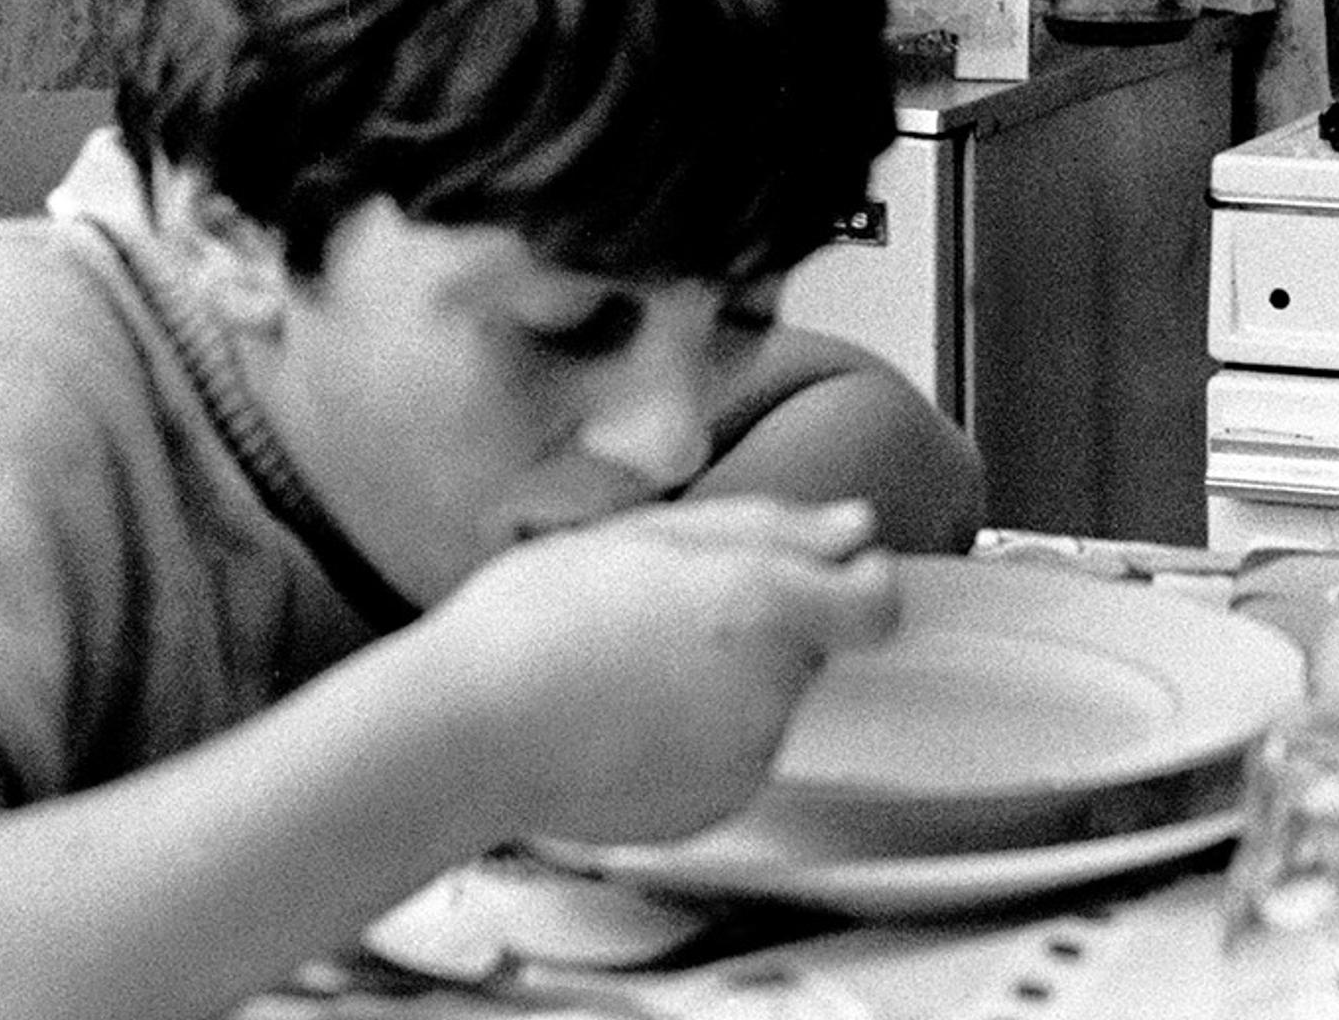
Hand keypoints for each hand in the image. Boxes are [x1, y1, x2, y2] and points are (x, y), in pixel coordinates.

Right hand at [412, 494, 901, 845]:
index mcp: (764, 606)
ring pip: (762, 704)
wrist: (462, 735)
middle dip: (756, 628)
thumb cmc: (534, 621)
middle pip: (804, 649)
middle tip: (658, 615)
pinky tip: (620, 723)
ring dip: (718, 684)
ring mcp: (746, 759)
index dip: (855, 582)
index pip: (877, 604)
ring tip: (622, 671)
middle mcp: (772, 691)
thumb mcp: (648, 534)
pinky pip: (727, 758)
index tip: (819, 574)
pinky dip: (691, 740)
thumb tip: (857, 529)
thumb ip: (770, 527)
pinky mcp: (714, 810)